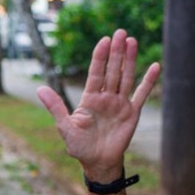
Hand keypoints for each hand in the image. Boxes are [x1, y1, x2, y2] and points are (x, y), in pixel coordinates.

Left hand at [37, 29, 160, 181]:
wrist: (97, 162)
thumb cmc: (79, 146)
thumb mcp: (65, 126)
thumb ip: (56, 107)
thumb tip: (40, 89)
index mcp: (90, 99)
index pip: (96, 74)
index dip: (100, 57)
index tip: (104, 40)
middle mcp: (106, 97)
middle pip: (112, 71)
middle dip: (116, 52)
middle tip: (120, 32)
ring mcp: (120, 104)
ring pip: (126, 77)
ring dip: (130, 60)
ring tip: (133, 41)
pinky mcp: (132, 113)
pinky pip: (141, 95)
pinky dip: (148, 82)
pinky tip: (154, 66)